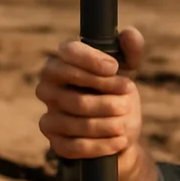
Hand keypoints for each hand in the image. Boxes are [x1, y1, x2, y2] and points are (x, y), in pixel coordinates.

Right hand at [36, 26, 144, 167]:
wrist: (120, 129)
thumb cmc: (118, 91)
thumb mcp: (129, 69)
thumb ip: (132, 50)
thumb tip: (128, 33)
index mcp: (62, 62)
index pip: (67, 53)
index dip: (90, 60)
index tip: (115, 68)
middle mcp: (48, 87)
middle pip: (72, 94)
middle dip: (104, 98)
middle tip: (128, 98)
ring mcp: (49, 116)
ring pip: (74, 121)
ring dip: (106, 123)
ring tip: (125, 122)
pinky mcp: (55, 142)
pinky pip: (74, 146)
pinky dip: (101, 145)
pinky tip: (120, 140)